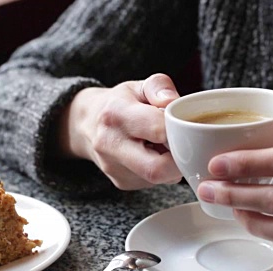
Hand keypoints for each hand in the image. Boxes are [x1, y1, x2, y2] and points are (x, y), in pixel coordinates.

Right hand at [57, 73, 182, 189]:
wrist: (88, 124)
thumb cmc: (120, 103)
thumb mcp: (138, 86)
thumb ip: (159, 87)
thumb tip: (173, 102)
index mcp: (117, 113)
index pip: (158, 130)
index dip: (180, 131)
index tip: (184, 126)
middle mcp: (110, 144)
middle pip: (157, 169)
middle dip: (179, 160)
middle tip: (183, 145)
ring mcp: (114, 168)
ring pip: (159, 178)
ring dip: (171, 166)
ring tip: (163, 146)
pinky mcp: (121, 182)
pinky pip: (153, 183)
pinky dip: (162, 172)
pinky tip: (153, 155)